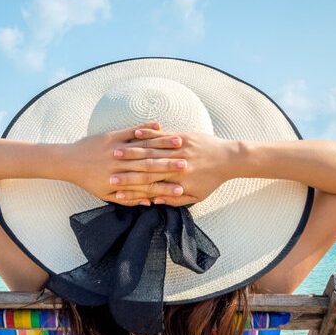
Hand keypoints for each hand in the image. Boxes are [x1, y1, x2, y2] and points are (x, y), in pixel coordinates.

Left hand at [65, 123, 185, 205]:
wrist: (69, 162)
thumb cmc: (89, 180)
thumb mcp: (107, 195)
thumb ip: (128, 199)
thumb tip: (149, 202)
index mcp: (120, 181)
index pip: (148, 185)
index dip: (166, 187)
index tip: (183, 187)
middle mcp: (120, 165)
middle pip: (150, 165)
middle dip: (170, 165)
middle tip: (189, 164)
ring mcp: (116, 148)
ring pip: (143, 146)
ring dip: (162, 144)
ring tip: (181, 142)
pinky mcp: (112, 136)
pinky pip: (131, 131)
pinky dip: (145, 128)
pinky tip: (159, 125)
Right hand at [111, 128, 240, 206]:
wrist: (229, 159)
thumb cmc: (211, 180)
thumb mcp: (195, 196)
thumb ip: (175, 199)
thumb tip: (154, 201)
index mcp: (177, 180)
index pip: (147, 183)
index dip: (129, 185)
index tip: (111, 186)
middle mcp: (176, 164)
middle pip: (145, 165)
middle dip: (124, 167)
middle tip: (106, 169)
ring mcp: (179, 149)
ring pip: (151, 149)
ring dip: (131, 150)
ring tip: (114, 150)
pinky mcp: (182, 137)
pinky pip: (162, 135)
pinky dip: (147, 133)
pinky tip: (134, 133)